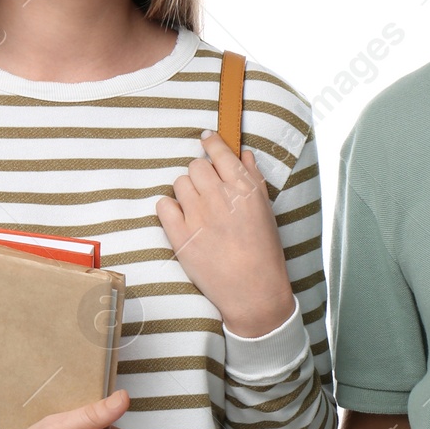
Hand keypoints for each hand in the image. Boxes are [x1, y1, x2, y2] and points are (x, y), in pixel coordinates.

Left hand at [154, 129, 296, 336]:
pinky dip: (170, 208)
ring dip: (186, 191)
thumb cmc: (264, 251)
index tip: (206, 138)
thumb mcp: (266, 210)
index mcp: (244, 189)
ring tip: (197, 209)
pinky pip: (163, 205)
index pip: (220, 152)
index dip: (211, 142)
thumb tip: (242, 153)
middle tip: (206, 191)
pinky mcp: (180, 235)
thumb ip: (253, 178)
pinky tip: (181, 219)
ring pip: (179, 183)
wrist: (253, 290)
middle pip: (196, 166)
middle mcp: (220, 197)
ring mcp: (197, 216)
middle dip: (200, 175)